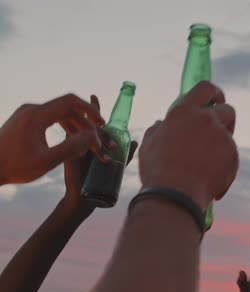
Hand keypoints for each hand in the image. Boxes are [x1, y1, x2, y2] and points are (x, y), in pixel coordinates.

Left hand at [0, 93, 107, 185]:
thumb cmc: (14, 166)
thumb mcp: (46, 161)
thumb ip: (71, 148)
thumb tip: (92, 136)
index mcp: (37, 115)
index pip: (71, 102)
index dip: (90, 110)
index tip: (102, 123)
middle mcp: (32, 110)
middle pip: (66, 108)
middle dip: (85, 122)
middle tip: (97, 138)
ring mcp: (26, 114)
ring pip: (59, 114)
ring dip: (75, 126)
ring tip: (86, 144)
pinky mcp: (23, 121)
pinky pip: (50, 119)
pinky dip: (64, 128)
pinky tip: (70, 143)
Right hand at [62, 96, 138, 216]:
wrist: (85, 195)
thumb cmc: (102, 180)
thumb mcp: (117, 165)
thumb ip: (127, 154)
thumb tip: (137, 140)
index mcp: (96, 140)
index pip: (96, 121)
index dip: (94, 108)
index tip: (93, 95)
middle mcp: (85, 139)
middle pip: (88, 121)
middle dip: (90, 111)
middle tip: (92, 100)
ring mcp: (75, 144)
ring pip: (79, 127)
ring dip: (83, 119)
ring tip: (87, 116)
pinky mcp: (68, 150)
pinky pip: (68, 136)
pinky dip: (70, 129)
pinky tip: (71, 124)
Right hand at [138, 81, 237, 208]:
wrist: (175, 195)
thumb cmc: (158, 171)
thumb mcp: (149, 145)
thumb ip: (159, 130)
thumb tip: (162, 124)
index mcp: (183, 112)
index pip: (205, 88)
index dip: (214, 92)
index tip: (217, 99)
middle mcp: (205, 119)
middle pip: (227, 110)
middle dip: (225, 120)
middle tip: (216, 134)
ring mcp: (221, 136)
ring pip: (229, 136)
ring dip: (223, 144)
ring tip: (207, 163)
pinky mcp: (232, 154)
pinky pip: (232, 157)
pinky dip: (224, 166)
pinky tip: (210, 180)